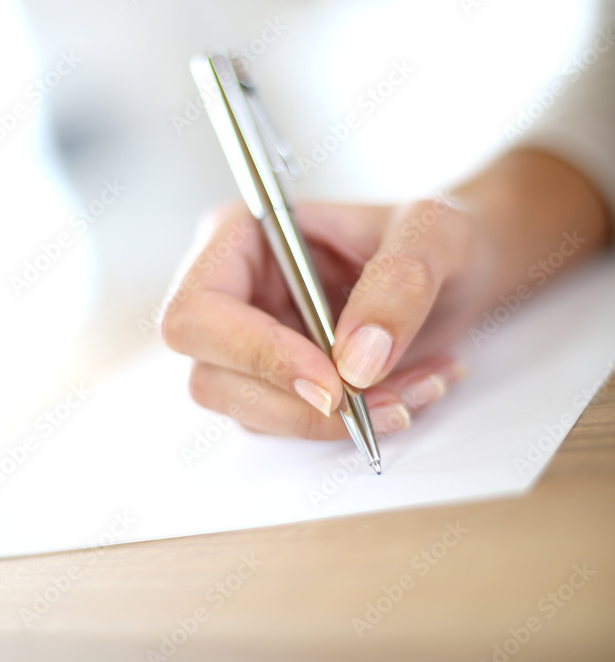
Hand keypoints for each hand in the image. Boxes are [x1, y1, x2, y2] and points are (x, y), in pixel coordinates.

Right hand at [161, 195, 490, 438]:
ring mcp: (250, 345)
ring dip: (337, 422)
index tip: (332, 381)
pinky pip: (294, 427)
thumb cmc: (437, 235)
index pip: (198, 310)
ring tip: (418, 388)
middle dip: (301, 405)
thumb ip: (400, 284)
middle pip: (211, 377)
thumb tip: (355, 362)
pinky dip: (354, 426)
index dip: (255, 353)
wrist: (462, 271)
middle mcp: (233, 294)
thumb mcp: (436, 234)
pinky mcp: (280, 384)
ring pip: (252, 415)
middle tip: (385, 401)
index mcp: (241, 238)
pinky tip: (409, 393)